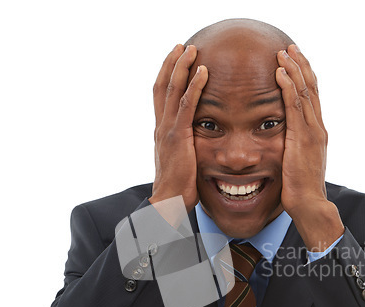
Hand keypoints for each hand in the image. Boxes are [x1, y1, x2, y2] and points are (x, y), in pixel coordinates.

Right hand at [150, 45, 207, 213]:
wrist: (168, 203)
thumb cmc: (177, 187)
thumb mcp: (179, 162)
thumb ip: (183, 148)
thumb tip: (193, 144)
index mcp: (161, 132)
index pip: (161, 97)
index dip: (166, 76)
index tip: (175, 60)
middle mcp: (161, 127)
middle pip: (162, 86)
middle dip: (171, 64)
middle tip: (182, 46)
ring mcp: (168, 131)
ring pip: (173, 90)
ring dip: (182, 67)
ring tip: (192, 49)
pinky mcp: (179, 137)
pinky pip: (187, 106)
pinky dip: (194, 87)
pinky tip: (203, 72)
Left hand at [276, 45, 343, 250]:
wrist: (310, 204)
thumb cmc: (302, 188)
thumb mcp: (300, 163)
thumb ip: (296, 147)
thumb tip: (286, 143)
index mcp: (317, 133)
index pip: (312, 98)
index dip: (304, 77)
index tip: (295, 61)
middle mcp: (318, 128)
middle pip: (312, 88)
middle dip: (301, 65)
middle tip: (290, 47)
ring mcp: (312, 132)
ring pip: (305, 92)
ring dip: (293, 69)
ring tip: (283, 52)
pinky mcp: (302, 138)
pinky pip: (295, 106)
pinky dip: (288, 87)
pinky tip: (280, 73)